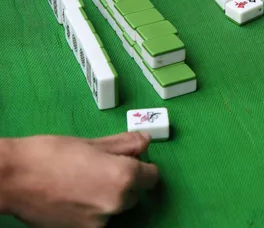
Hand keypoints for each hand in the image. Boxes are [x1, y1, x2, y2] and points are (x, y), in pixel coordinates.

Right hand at [1, 132, 158, 227]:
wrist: (12, 178)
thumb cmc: (50, 155)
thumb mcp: (93, 143)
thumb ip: (125, 144)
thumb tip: (145, 141)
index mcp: (124, 177)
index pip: (152, 176)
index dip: (143, 166)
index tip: (132, 161)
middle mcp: (116, 203)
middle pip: (135, 192)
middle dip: (124, 180)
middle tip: (100, 167)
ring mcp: (99, 222)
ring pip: (115, 206)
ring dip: (108, 196)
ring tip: (82, 180)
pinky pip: (98, 218)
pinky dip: (92, 208)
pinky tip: (74, 195)